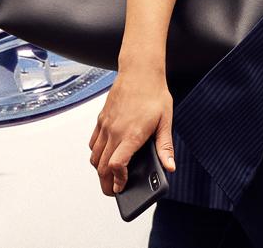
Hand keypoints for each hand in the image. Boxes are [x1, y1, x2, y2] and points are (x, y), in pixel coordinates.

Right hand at [88, 65, 175, 195]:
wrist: (140, 71)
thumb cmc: (154, 94)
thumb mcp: (166, 121)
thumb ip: (165, 146)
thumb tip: (170, 166)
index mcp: (131, 134)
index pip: (116, 166)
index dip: (118, 181)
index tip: (122, 188)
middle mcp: (114, 132)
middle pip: (102, 167)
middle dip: (106, 183)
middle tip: (114, 191)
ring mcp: (105, 126)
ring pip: (94, 157)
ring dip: (100, 170)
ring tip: (110, 177)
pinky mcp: (100, 120)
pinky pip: (93, 143)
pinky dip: (96, 154)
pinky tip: (105, 156)